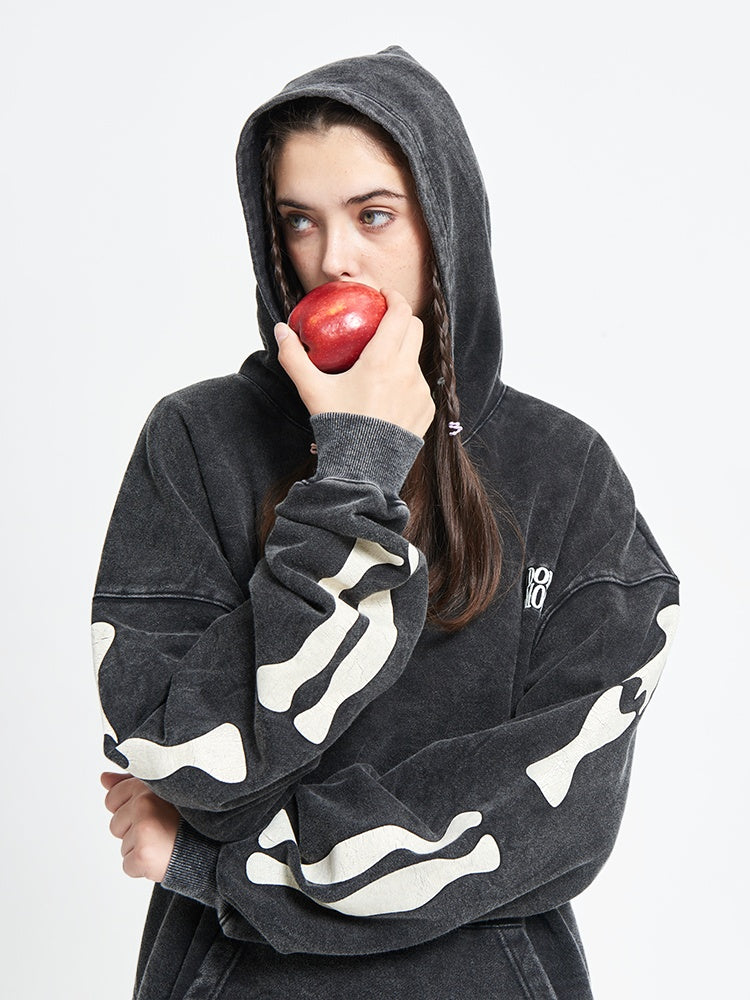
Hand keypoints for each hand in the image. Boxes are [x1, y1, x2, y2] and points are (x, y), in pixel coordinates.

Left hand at [101, 771, 179, 882]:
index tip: (151, 812)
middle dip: (133, 830)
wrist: (212, 849)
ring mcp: (142, 830)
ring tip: (165, 842)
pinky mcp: (142, 855)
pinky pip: (128, 865)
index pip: (113, 798)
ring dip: (139, 848)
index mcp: (147, 787)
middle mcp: (143, 805)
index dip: (129, 809)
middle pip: (115, 824)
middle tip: (161, 828)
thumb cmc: (189, 820)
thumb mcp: (161, 793)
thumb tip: (104, 778)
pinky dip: (142, 867)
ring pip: (123, 846)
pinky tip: (163, 856)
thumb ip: (129, 784)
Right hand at [275, 287, 435, 438]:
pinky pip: (418, 386)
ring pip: (415, 359)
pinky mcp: (427, 410)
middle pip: (415, 328)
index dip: (394, 297)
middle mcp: (408, 371)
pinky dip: (405, 381)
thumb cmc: (337, 427)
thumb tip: (280, 330)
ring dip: (401, 353)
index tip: (383, 294)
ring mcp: (421, 391)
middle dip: (401, 318)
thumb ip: (294, 358)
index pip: (400, 313)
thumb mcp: (312, 391)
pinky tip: (387, 394)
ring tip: (380, 364)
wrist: (363, 470)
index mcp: (382, 360)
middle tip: (383, 320)